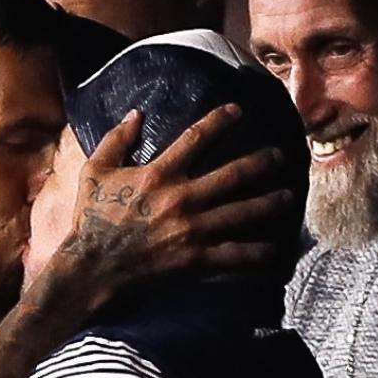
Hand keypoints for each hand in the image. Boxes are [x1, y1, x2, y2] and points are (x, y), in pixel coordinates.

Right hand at [46, 105, 294, 308]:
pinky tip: (275, 249)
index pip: (196, 138)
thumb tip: (136, 114)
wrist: (92, 267)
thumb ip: (115, 140)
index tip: (238, 110)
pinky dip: (256, 253)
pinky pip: (233, 255)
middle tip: (278, 156)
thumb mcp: (94, 172)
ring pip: (240, 212)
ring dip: (267, 203)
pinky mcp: (194, 258)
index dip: (219, 120)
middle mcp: (181, 198)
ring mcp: (191, 229)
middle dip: (259, 163)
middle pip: (232, 175)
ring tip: (286, 196)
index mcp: (158, 174)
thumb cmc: (90, 218)